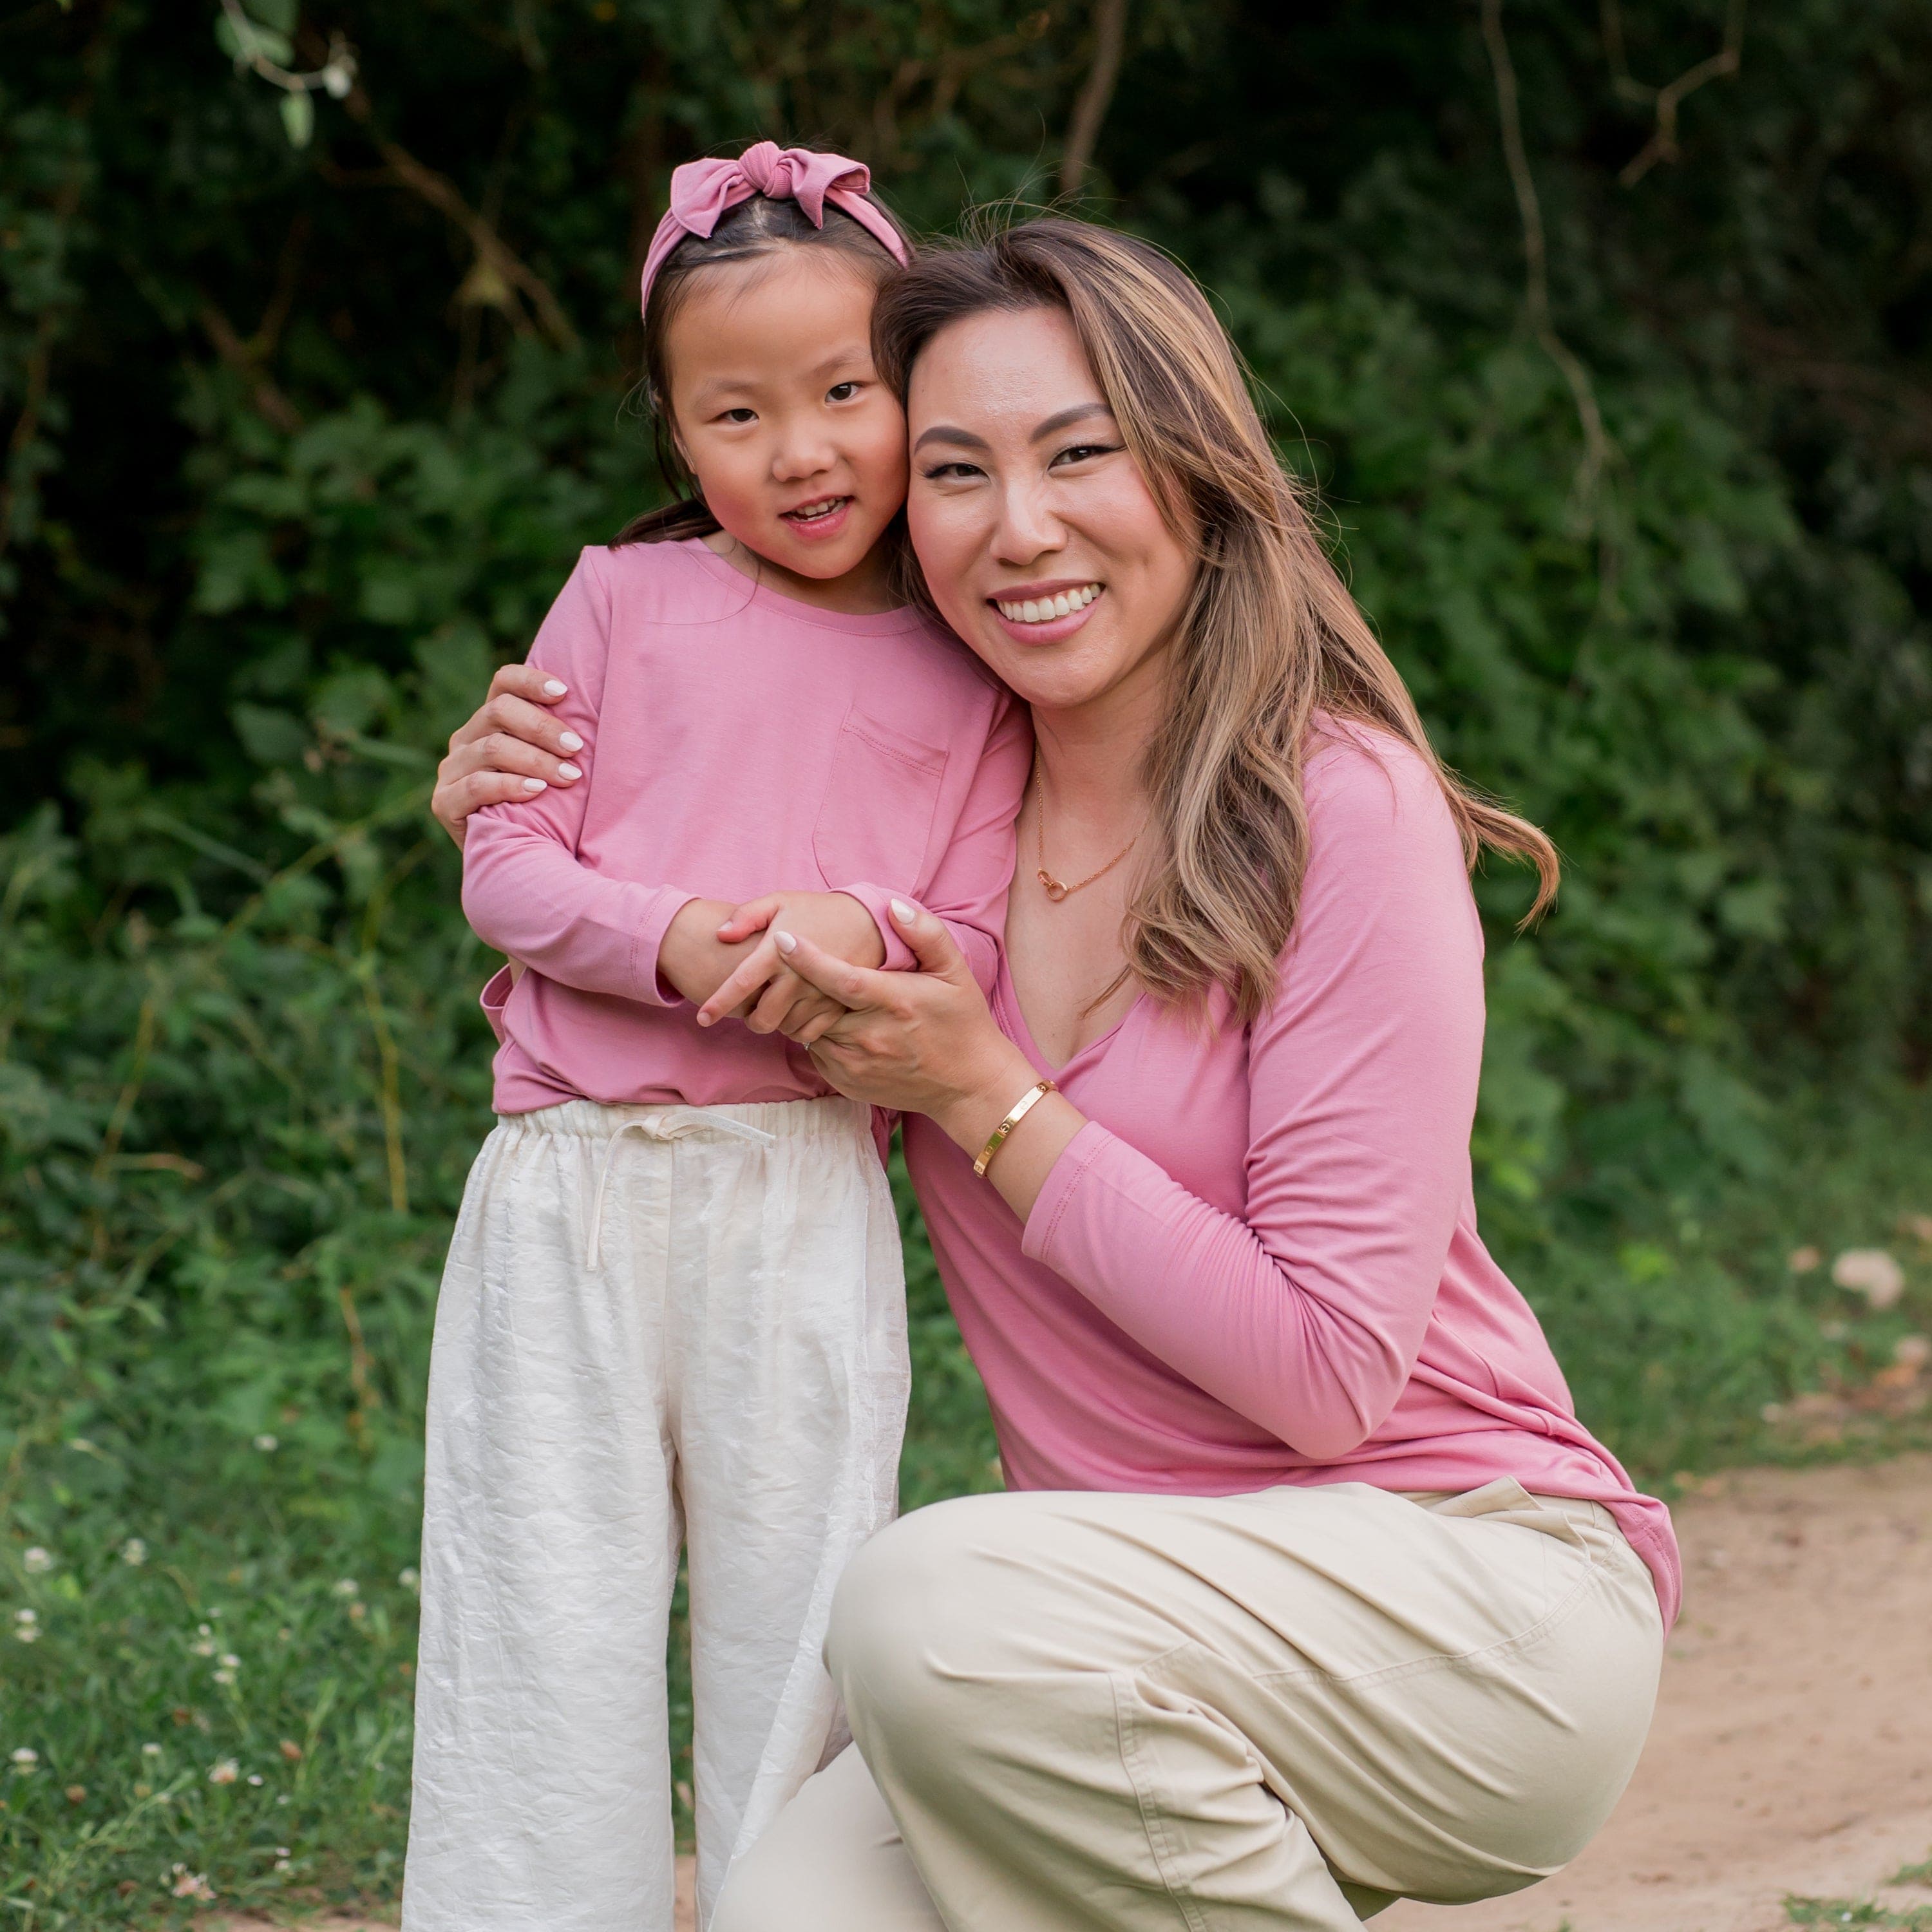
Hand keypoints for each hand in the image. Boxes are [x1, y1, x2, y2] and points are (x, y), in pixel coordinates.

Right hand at [431, 663, 584, 846]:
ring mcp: (450, 770)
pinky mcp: (443, 803)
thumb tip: (601, 711)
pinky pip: (475, 786)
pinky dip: (510, 787)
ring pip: (492, 748)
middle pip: (499, 711)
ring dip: (536, 761)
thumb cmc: (546, 810)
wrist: (516, 863)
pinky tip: (537, 791)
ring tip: (569, 777)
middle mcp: (466, 739)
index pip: (503, 683)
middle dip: (543, 728)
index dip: (531, 681)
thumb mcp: (553, 769)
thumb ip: (560, 741)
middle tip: (577, 749)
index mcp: (489, 721)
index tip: (564, 693)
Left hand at [696, 893, 886, 1035]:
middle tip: (751, 1011)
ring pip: (784, 1029)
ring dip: (775, 1024)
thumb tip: (721, 935)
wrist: (868, 922)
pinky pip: (809, 1034)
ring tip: (777, 1008)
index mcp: (777, 951)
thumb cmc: (817, 911)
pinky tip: (796, 1014)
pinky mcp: (837, 1007)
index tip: (702, 1019)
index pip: (740, 984)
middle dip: (750, 1021)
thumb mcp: (779, 901)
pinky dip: (797, 1030)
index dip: (718, 1005)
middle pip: (762, 1019)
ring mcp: (819, 995)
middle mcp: (797, 977)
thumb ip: (746, 915)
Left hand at [769, 901, 1027, 1127]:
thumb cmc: (961, 1021)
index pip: (840, 978)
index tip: (782, 938)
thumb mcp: (955, 972)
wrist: (968, 1084)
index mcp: (895, 1001)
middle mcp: (872, 1035)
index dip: (807, 959)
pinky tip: (842, 1027)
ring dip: (810, 1011)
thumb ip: (926, 935)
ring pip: (811, 1029)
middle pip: (817, 1004)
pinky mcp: (849, 1083)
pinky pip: (817, 1054)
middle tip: (798, 968)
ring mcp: (857, 1063)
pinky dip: (821, 1037)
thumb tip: (893, 907)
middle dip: (802, 984)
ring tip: (825, 998)